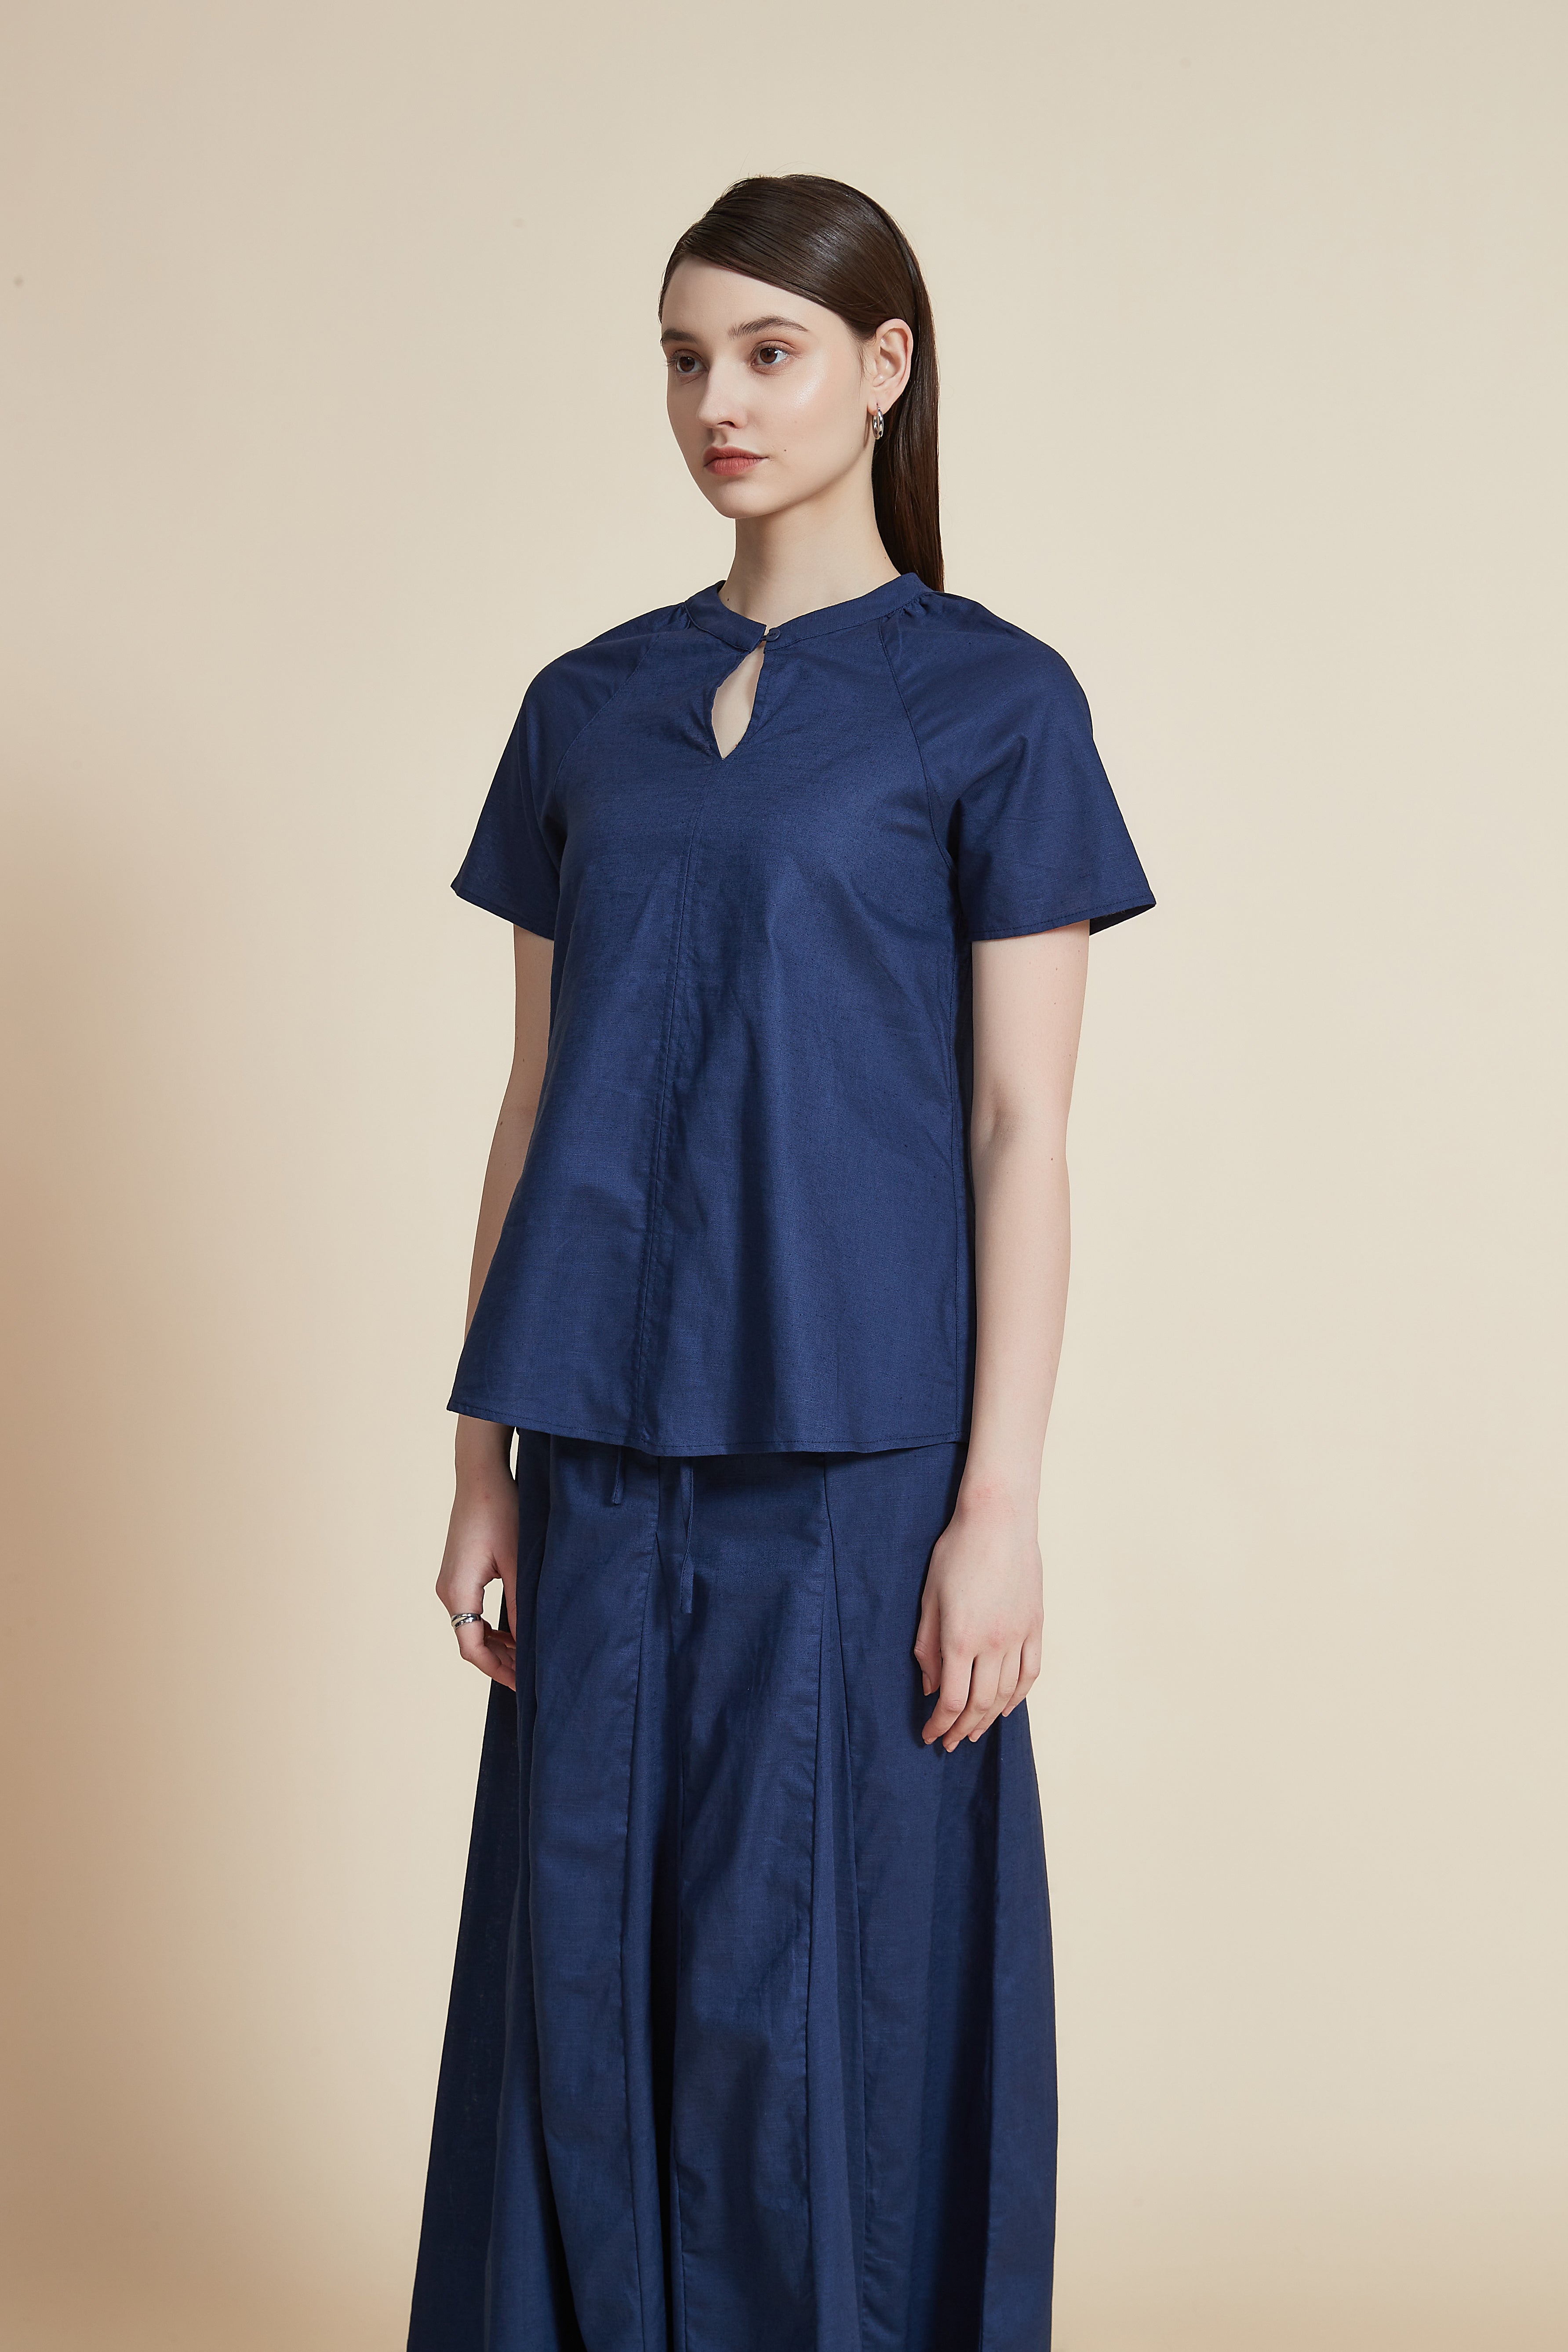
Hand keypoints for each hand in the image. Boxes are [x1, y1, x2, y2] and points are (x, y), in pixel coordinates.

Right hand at [435, 1431, 518, 1690]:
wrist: (481, 1474)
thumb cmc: (501, 1512)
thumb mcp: (518, 1563)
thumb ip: (522, 1607)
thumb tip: (530, 1646)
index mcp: (458, 1592)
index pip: (473, 1649)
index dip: (500, 1671)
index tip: (526, 1685)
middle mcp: (447, 1590)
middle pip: (470, 1642)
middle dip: (501, 1661)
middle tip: (533, 1675)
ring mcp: (450, 1581)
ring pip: (471, 1627)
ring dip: (498, 1643)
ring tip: (528, 1656)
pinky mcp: (458, 1571)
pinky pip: (472, 1610)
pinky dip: (492, 1625)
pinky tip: (515, 1629)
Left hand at [912, 1486, 1042, 1750]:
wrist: (999, 1520)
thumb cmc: (957, 1552)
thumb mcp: (929, 1597)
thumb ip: (926, 1645)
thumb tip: (928, 1686)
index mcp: (960, 1638)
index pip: (951, 1699)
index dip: (939, 1724)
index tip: (929, 1735)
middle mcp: (993, 1644)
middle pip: (980, 1704)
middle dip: (962, 1729)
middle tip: (950, 1743)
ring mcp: (1019, 1636)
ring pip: (1007, 1693)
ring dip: (990, 1719)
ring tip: (974, 1732)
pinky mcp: (1036, 1625)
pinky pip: (1031, 1672)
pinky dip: (1019, 1696)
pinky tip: (1007, 1707)